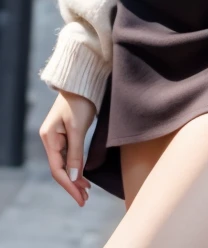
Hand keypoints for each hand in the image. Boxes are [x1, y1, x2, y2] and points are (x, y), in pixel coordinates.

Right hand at [39, 90, 94, 205]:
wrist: (82, 81)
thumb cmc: (79, 102)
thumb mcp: (77, 128)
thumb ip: (75, 153)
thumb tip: (74, 177)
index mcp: (49, 138)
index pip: (57, 169)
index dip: (69, 185)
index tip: (81, 197)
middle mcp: (51, 139)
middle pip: (60, 169)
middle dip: (72, 185)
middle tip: (85, 199)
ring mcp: (58, 137)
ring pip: (66, 163)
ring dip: (75, 177)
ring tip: (86, 191)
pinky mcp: (67, 134)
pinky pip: (70, 155)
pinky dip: (77, 166)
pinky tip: (84, 175)